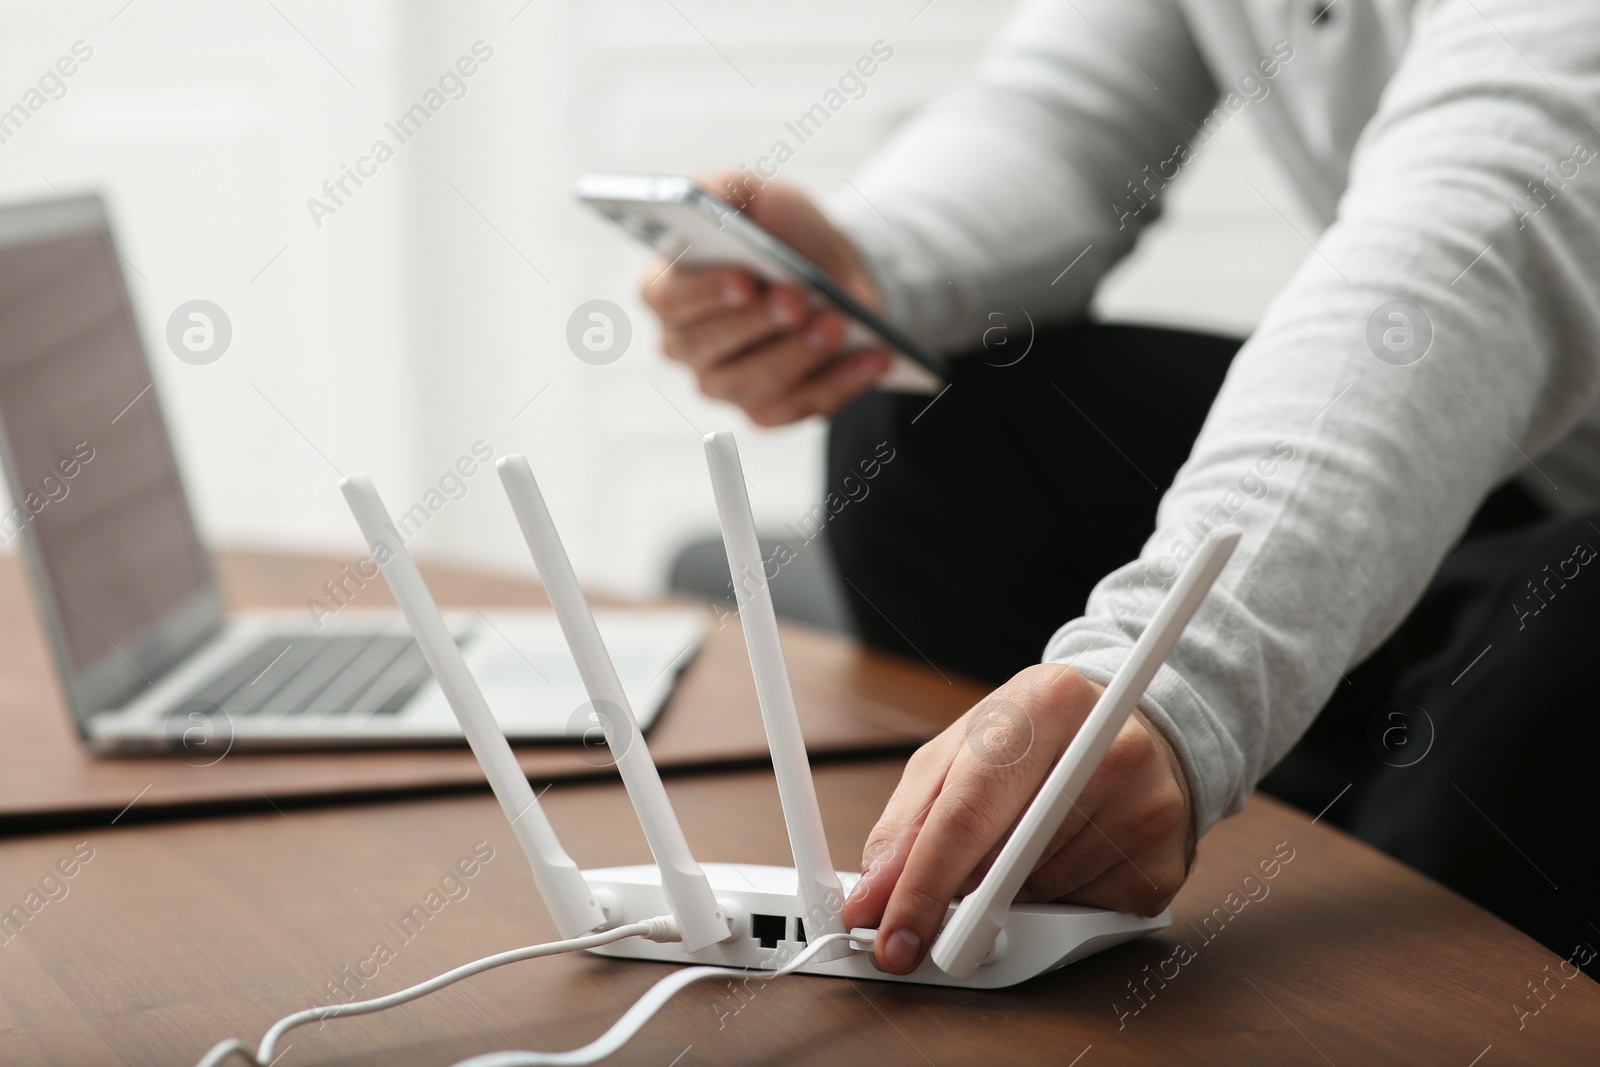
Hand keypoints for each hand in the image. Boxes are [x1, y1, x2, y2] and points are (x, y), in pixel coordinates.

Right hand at [639, 169, 890, 425]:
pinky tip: (873, 358)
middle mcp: (685, 345)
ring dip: (801, 354)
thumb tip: (699, 199)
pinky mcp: (768, 410)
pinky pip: (798, 407)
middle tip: (798, 300)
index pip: (670, 298)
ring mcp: (723, 384)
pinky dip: (840, 383)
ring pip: (755, 382)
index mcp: (668, 288)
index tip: (744, 279)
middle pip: (709, 347)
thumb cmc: (778, 231)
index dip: (705, 293)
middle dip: (758, 323)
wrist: (829, 269)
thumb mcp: (749, 191)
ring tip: (838, 324)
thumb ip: (716, 189)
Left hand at [841, 664, 1194, 973]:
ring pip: (1042, 893)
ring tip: (1013, 855)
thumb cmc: (1034, 740)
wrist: (1131, 729)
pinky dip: (1054, 905)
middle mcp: (1106, 748)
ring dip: (1007, 898)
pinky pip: (1085, 915)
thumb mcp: (960, 752)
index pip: (970, 812)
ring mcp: (1147, 807)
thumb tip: (875, 896)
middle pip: (1007, 859)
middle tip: (919, 933)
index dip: (923, 884)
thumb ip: (909, 821)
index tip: (892, 934)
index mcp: (1045, 702)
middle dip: (955, 903)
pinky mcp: (1166, 863)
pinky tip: (1060, 863)